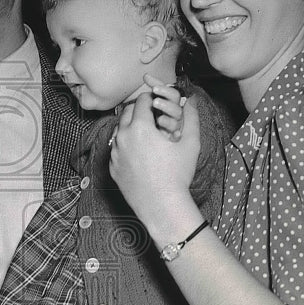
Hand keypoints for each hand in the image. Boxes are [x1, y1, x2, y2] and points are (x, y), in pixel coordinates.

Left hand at [109, 83, 200, 237]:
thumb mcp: (190, 143)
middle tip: (152, 116)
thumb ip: (191, 117)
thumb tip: (190, 100)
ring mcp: (115, 153)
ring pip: (119, 130)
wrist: (161, 206)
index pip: (141, 100)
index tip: (158, 103)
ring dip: (130, 127)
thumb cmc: (177, 175)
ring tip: (146, 134)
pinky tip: (139, 153)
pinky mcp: (112, 168)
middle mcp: (123, 137)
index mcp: (140, 127)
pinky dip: (125, 146)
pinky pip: (116, 149)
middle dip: (139, 110)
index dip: (151, 98)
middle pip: (127, 112)